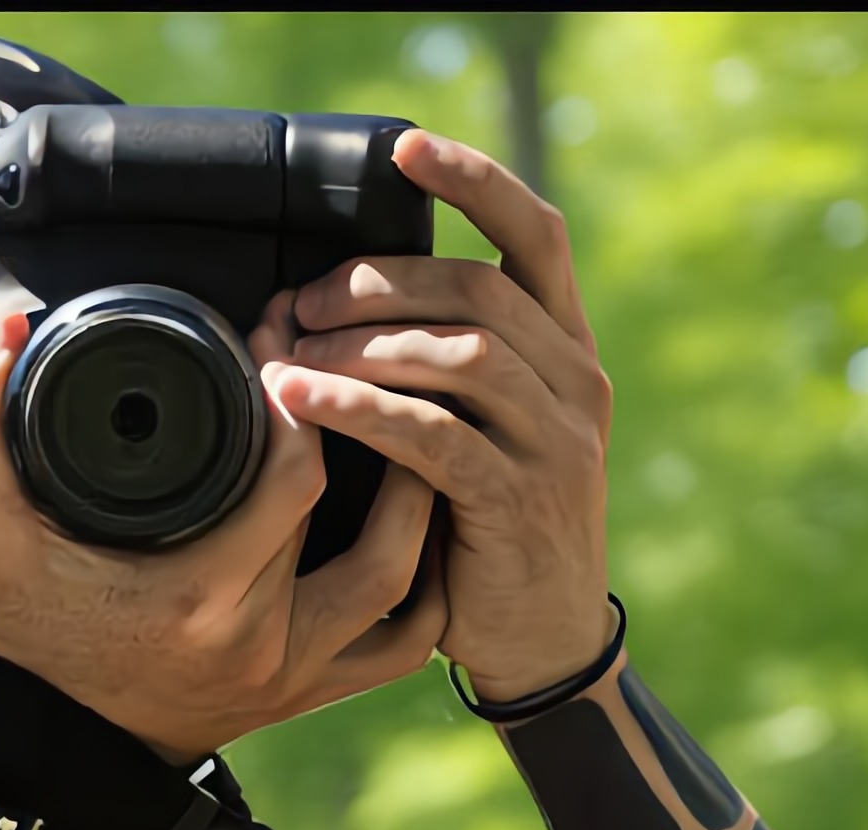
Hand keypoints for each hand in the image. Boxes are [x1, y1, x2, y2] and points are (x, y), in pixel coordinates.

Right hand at [0, 310, 444, 760]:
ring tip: (409, 440)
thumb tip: (6, 333)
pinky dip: (424, 591)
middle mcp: (262, 646)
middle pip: (374, 527)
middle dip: (370, 433)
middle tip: (350, 373)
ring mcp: (293, 681)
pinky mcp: (305, 697)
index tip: (277, 345)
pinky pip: (401, 649)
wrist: (45, 745)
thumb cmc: (23, 635)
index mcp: (199, 598)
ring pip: (407, 592)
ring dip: (423, 513)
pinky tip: (415, 531)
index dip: (302, 394)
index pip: (296, 477)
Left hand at [280, 130, 612, 702]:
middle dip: (378, 283)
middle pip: (477, 292)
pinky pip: (433, 437)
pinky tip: (306, 400)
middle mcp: (575, 386)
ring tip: (292, 352)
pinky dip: (363, 410)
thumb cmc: (490, 534)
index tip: (406, 151)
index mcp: (568, 354)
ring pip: (461, 356)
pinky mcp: (516, 501)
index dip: (476, 181)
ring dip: (365, 344)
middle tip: (300, 300)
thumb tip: (348, 309)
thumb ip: (451, 373)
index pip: (537, 238)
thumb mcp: (487, 437)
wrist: (542, 640)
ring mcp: (554, 445)